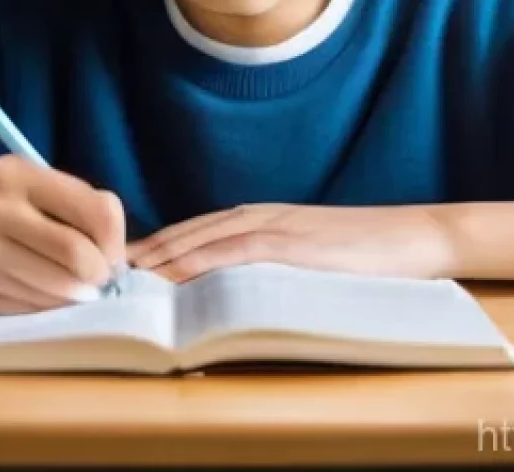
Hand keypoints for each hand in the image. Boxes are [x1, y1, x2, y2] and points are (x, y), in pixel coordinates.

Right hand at [0, 154, 125, 314]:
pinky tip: (35, 295)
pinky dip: (46, 308)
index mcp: (18, 173)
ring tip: (67, 289)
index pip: (96, 208)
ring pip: (56, 288)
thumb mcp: (32, 190)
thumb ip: (77, 209)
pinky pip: (30, 309)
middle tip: (95, 281)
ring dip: (74, 297)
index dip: (115, 241)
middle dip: (98, 275)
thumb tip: (118, 258)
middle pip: (77, 254)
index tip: (111, 255)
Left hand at [127, 202, 456, 282]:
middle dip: (142, 254)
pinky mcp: (293, 244)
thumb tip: (224, 296)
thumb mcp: (301, 259)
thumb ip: (262, 268)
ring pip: (201, 240)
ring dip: (160, 259)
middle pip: (184, 234)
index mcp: (253, 219)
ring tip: (124, 279)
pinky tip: (176, 276)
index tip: (115, 268)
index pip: (187, 233)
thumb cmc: (358, 254)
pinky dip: (202, 263)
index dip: (149, 249)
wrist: (411, 237)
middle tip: (102, 273)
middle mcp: (254, 217)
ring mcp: (273, 227)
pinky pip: (237, 253)